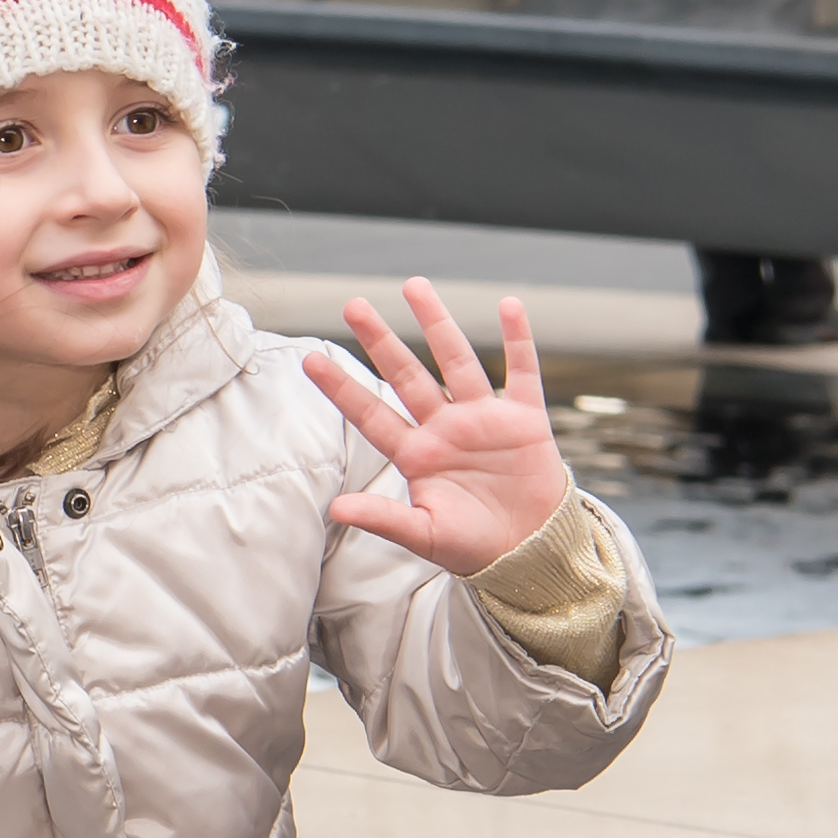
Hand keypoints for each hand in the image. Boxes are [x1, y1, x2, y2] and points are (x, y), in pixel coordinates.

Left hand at [303, 277, 573, 575]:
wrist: (527, 550)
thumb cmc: (471, 545)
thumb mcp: (422, 534)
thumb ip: (381, 517)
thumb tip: (334, 508)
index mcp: (415, 455)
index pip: (370, 414)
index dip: (341, 388)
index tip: (310, 360)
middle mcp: (444, 428)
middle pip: (407, 375)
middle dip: (381, 341)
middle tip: (354, 305)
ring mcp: (484, 419)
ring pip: (457, 361)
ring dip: (438, 324)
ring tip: (415, 287)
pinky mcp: (525, 419)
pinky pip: (522, 371)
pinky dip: (517, 340)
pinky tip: (508, 306)